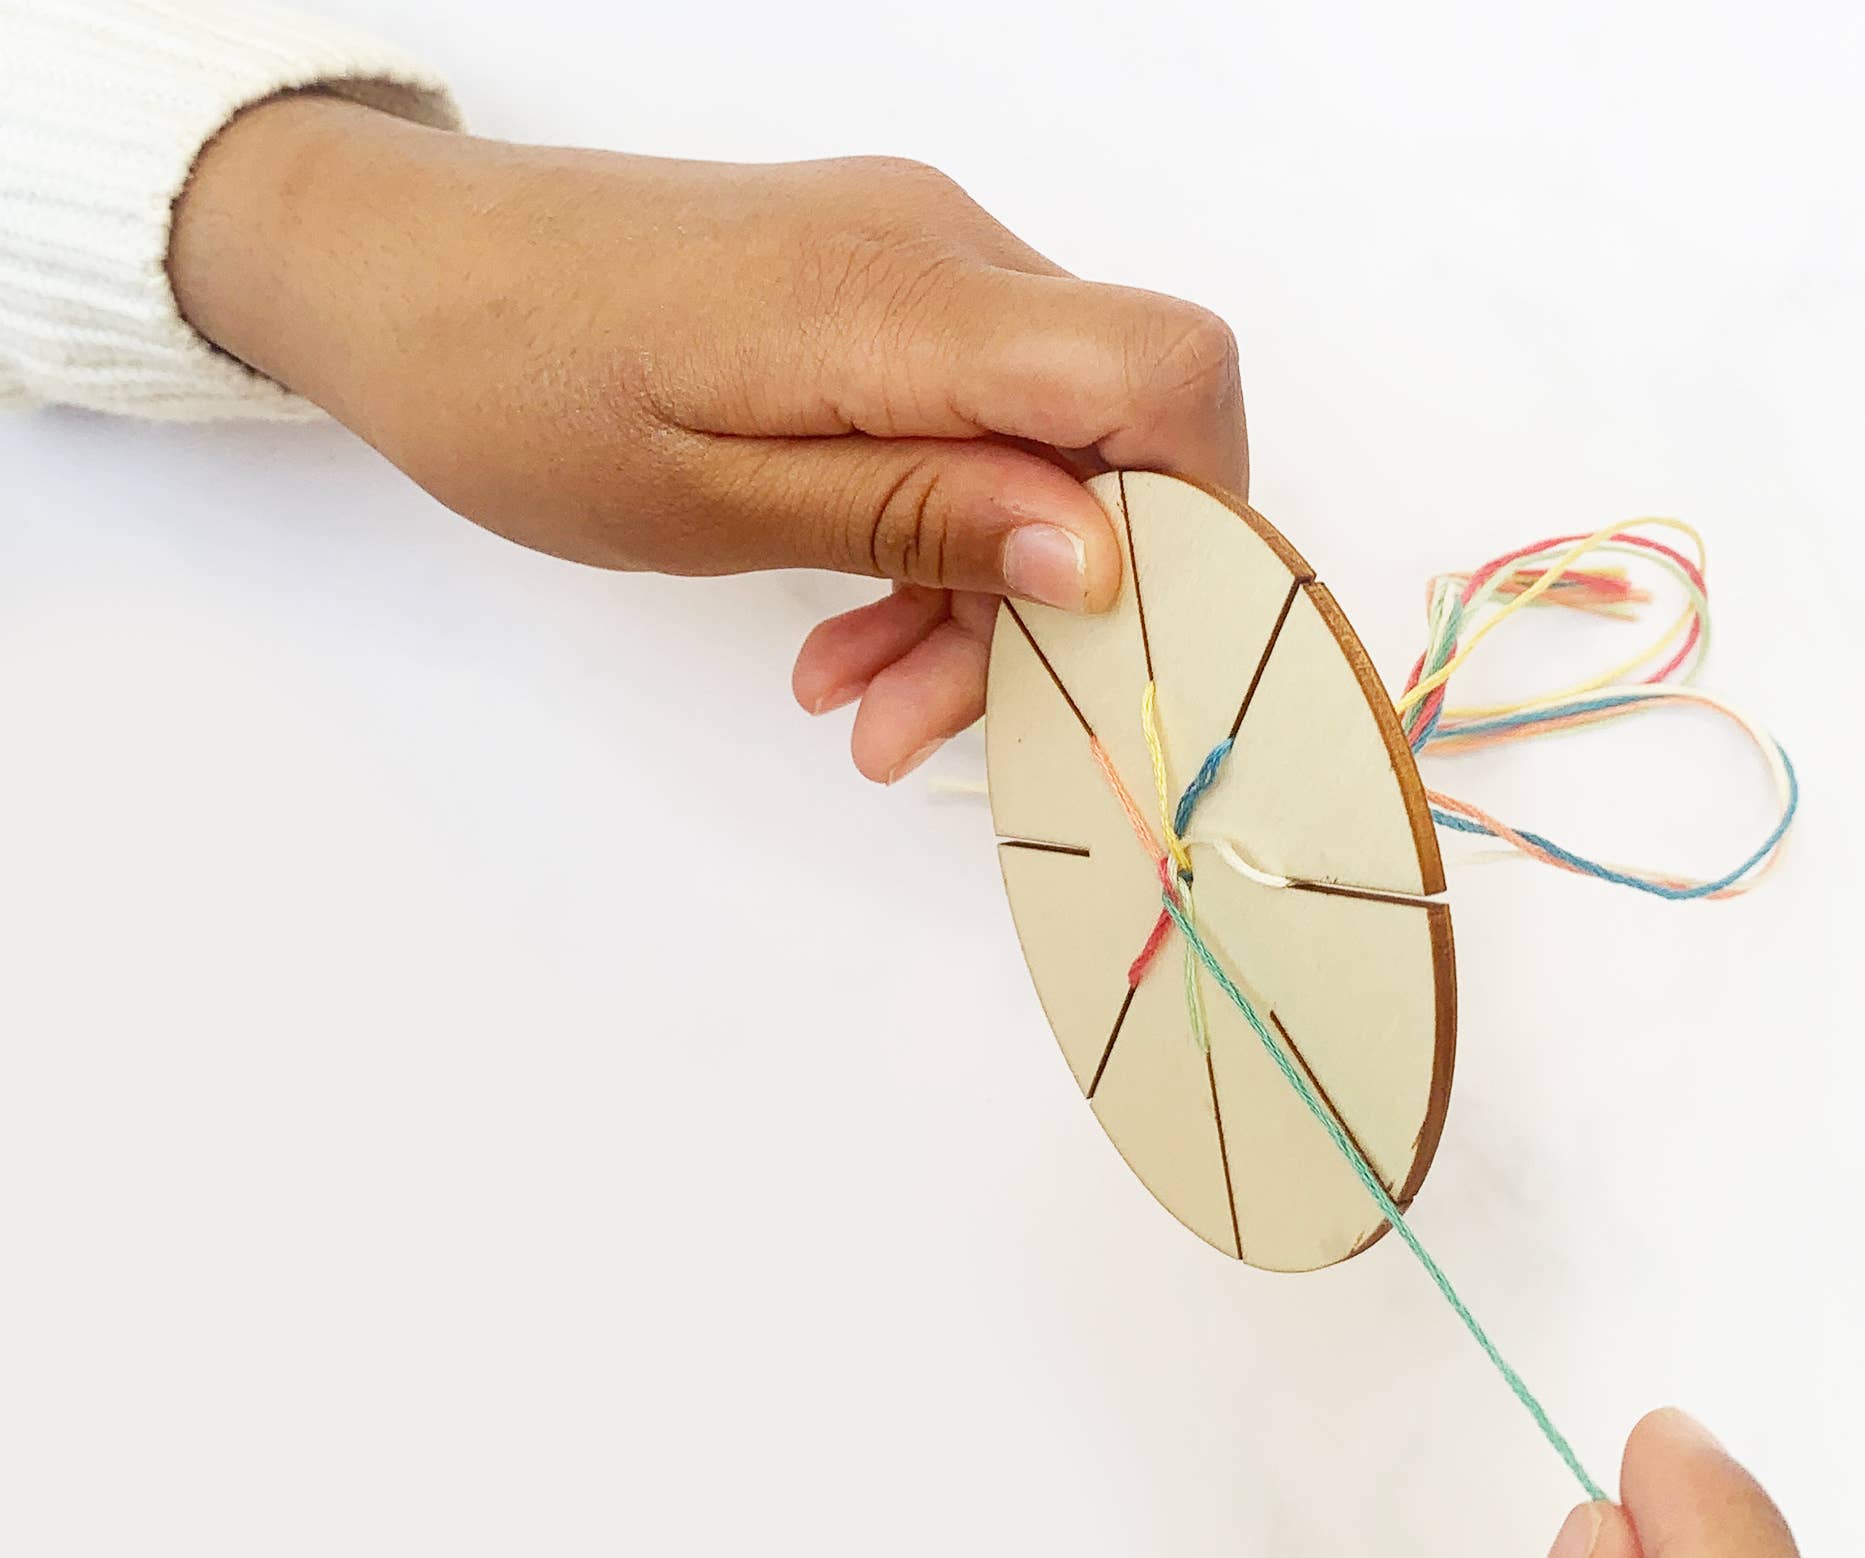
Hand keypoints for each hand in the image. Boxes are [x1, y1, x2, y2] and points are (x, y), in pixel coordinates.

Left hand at [168, 96, 1247, 781]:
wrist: (400, 272)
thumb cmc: (511, 382)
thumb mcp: (709, 497)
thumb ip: (916, 513)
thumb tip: (1099, 552)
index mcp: (897, 300)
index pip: (1160, 371)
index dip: (1194, 519)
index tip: (1114, 652)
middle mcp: (936, 255)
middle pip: (1106, 434)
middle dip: (1043, 606)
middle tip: (913, 726)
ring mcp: (911, 264)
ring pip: (1037, 445)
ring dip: (971, 593)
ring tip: (859, 700)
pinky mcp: (878, 294)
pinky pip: (967, 421)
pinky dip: (931, 536)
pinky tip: (848, 631)